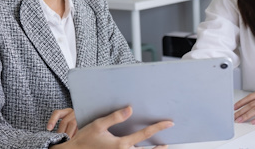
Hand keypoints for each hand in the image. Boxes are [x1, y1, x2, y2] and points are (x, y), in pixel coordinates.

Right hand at [50, 106, 173, 148]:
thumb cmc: (85, 140)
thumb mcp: (98, 125)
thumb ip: (115, 117)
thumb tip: (130, 109)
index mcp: (121, 144)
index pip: (145, 135)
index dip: (159, 127)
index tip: (169, 123)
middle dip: (159, 148)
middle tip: (167, 143)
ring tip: (159, 147)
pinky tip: (140, 148)